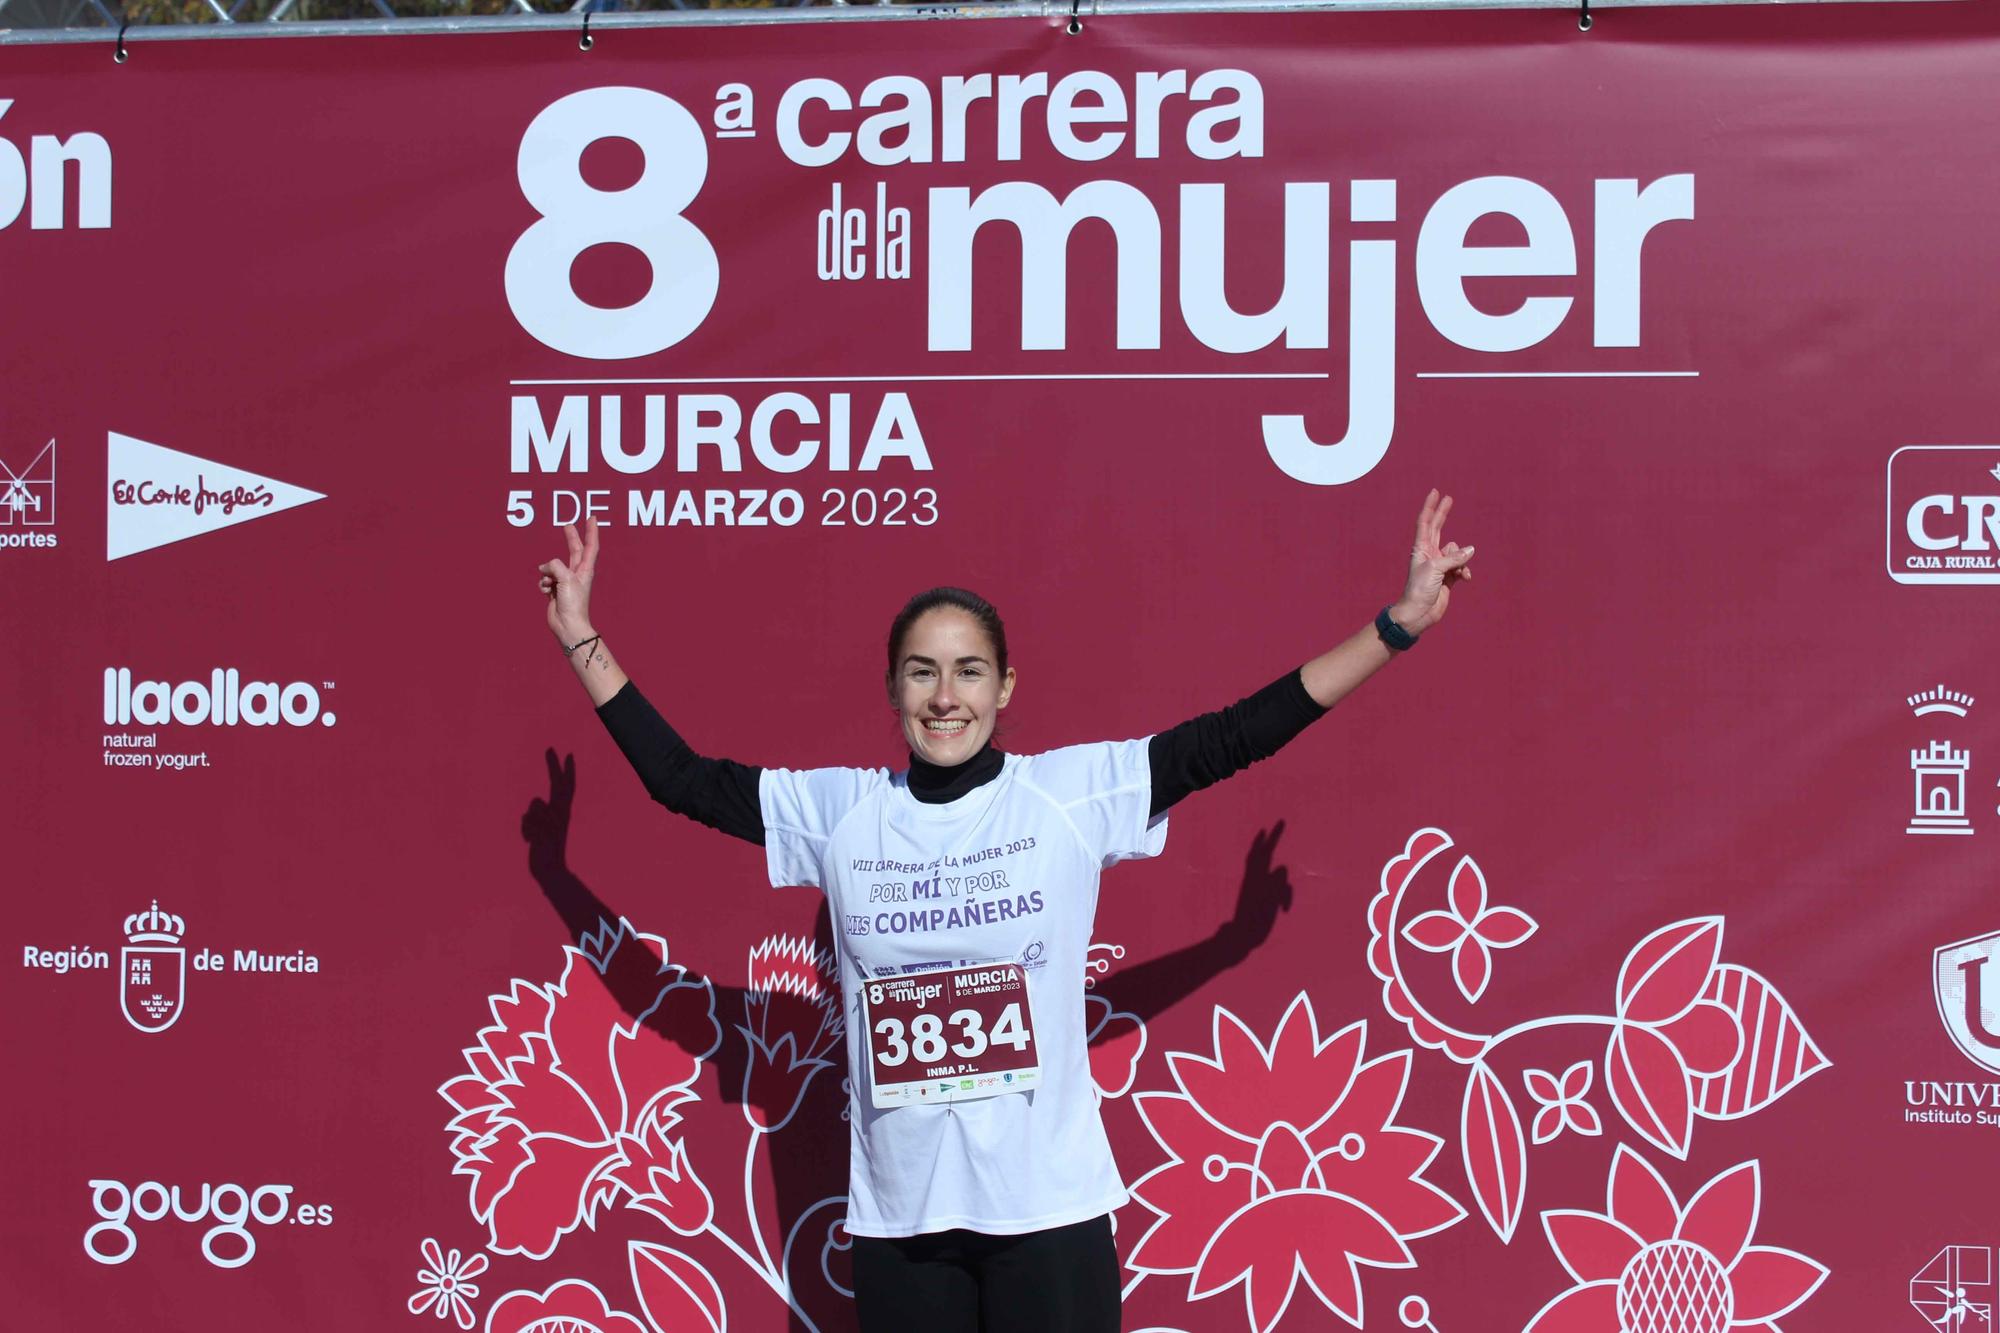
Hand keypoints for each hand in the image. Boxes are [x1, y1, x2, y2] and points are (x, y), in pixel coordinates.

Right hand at [538, 519, 598, 643]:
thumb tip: (544, 568)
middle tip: (567, 525)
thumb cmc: (573, 604)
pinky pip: (544, 579)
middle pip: (573, 550)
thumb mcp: (566, 579)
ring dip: (547, 574)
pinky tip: (546, 593)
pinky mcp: (555, 589)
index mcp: (585, 569)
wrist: (567, 625)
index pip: (590, 546)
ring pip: (551, 567)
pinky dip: (542, 584)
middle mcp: (576, 573)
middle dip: (570, 538)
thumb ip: (555, 566)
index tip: (592, 518)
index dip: (591, 532)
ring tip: (551, 585)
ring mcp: (565, 581)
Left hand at [1390, 489, 1473, 634]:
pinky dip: (1465, 571)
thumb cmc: (1420, 590)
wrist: (1418, 613)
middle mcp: (1429, 554)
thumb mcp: (1436, 569)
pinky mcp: (1448, 577)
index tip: (1435, 492)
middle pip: (1437, 528)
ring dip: (1461, 559)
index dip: (1430, 507)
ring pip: (1456, 551)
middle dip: (1443, 514)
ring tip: (1457, 572)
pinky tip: (1464, 578)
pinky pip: (1461, 567)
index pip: (1425, 523)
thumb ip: (1454, 558)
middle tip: (1449, 498)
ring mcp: (1439, 565)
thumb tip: (1471, 550)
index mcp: (1421, 549)